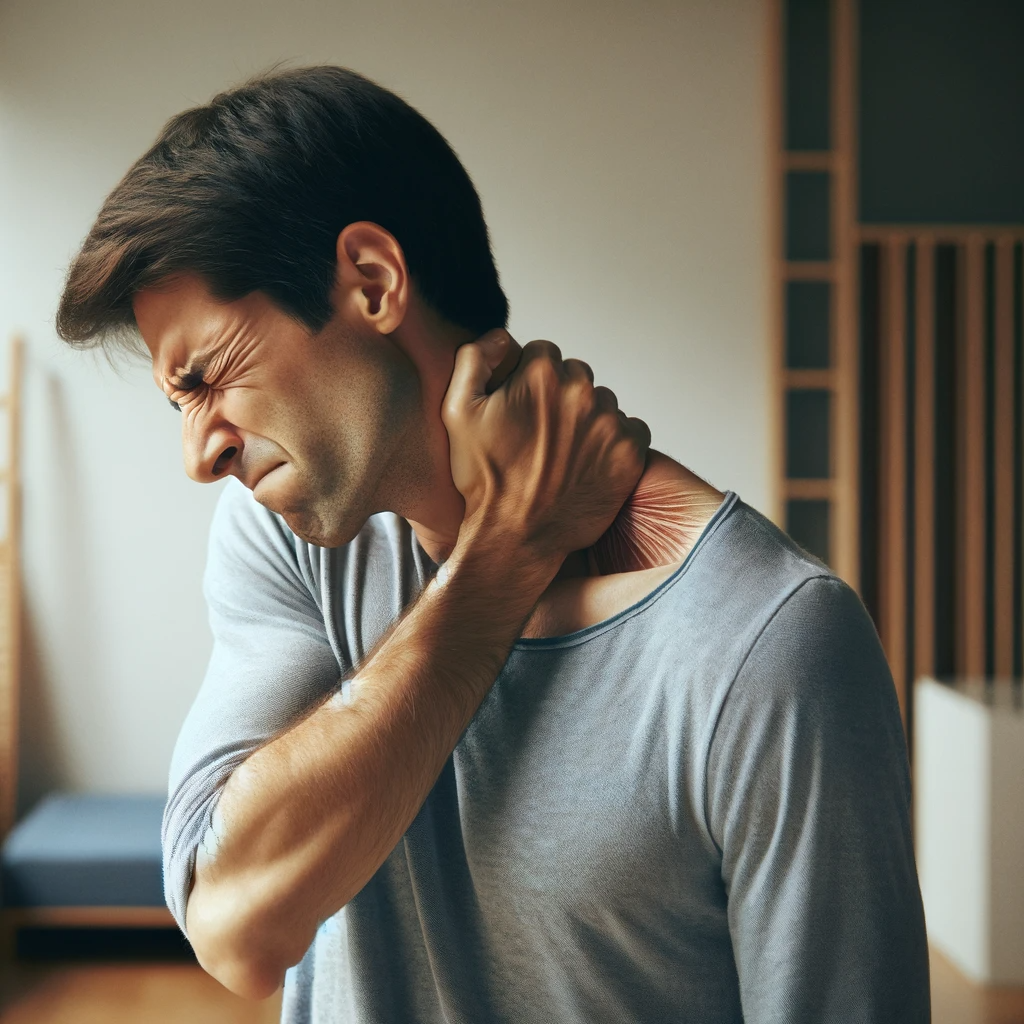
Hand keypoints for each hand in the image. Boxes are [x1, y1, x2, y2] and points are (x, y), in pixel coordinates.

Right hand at [441, 329, 650, 575]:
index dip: (526, 381)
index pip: (543, 354)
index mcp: (542, 375)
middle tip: (539, 436)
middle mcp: (582, 392)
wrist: (515, 537)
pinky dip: (613, 442)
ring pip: (602, 403)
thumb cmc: (484, 478)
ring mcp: (610, 422)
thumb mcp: (457, 412)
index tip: (519, 411)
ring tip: (561, 454)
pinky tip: (586, 463)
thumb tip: (503, 338)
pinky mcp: (631, 453)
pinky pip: (630, 429)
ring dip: (586, 418)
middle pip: (575, 375)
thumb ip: (475, 359)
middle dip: (558, 397)